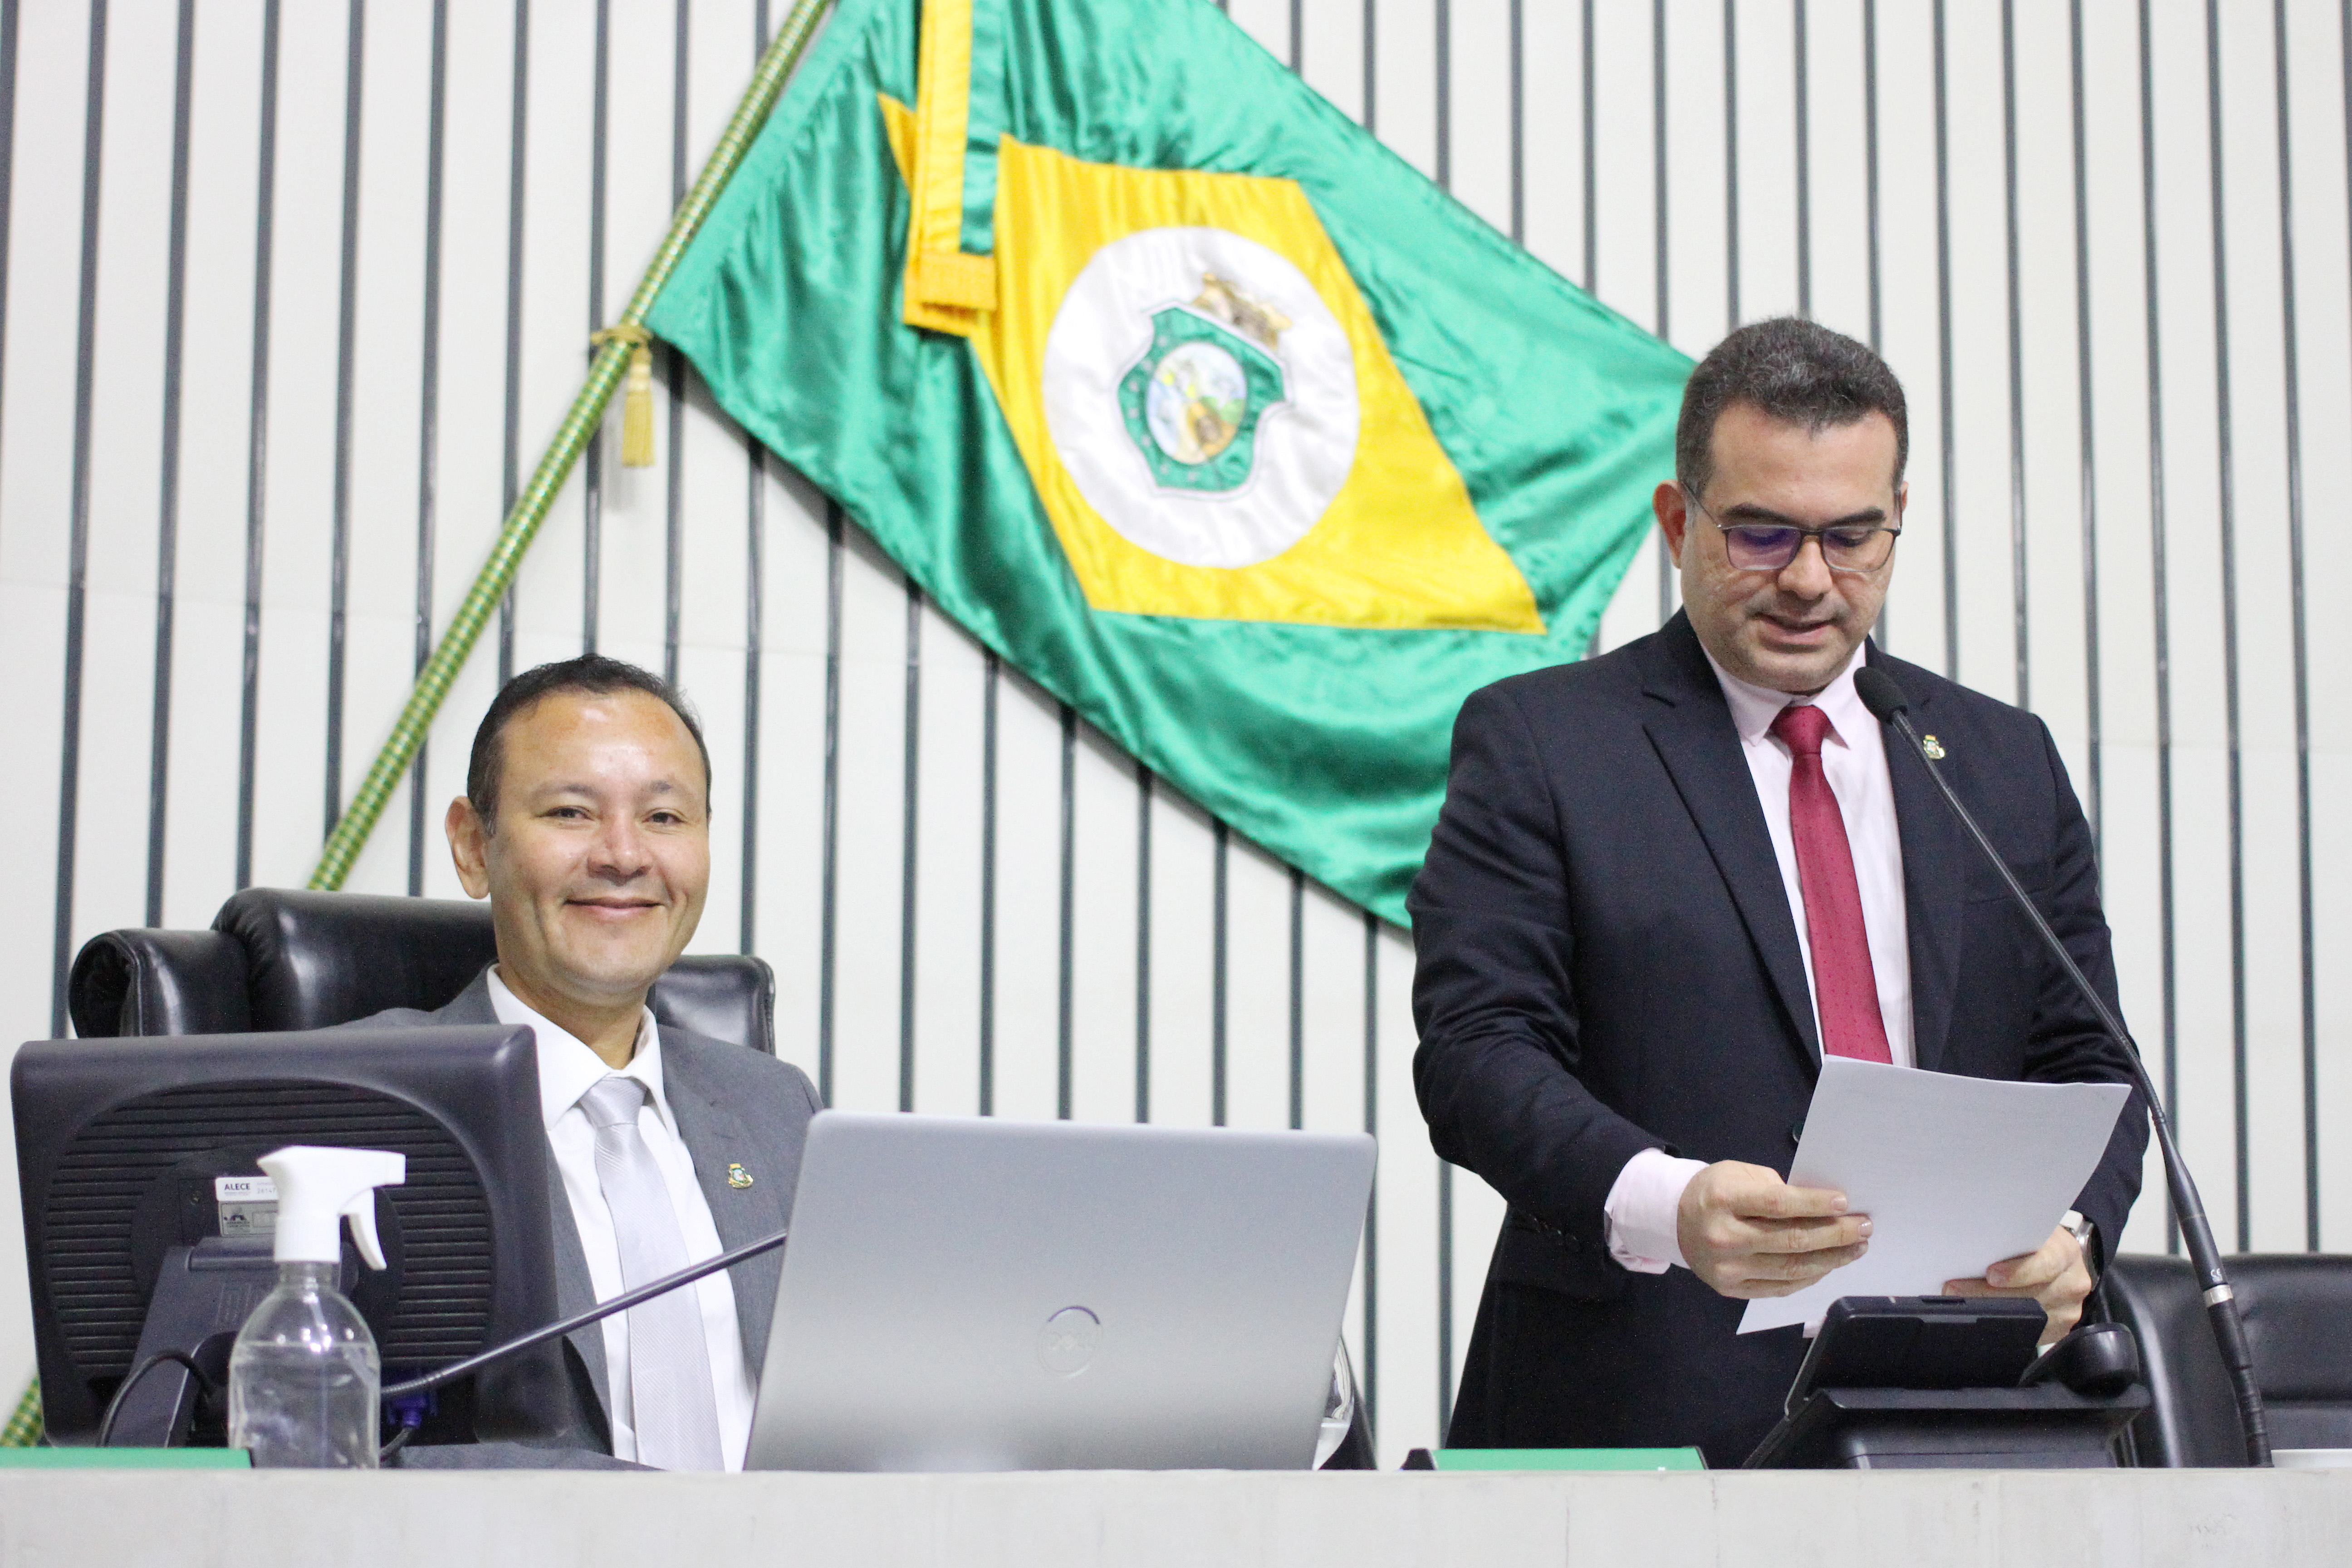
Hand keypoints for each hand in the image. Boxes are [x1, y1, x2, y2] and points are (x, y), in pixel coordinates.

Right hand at [1675, 1160, 1871, 1298]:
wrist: (1674, 1221)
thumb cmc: (1715, 1191)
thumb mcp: (1737, 1174)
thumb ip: (1776, 1189)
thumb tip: (1823, 1208)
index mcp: (1723, 1199)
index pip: (1778, 1204)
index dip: (1815, 1204)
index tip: (1845, 1202)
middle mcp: (1724, 1237)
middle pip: (1791, 1240)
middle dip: (1835, 1234)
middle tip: (1864, 1227)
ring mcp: (1727, 1268)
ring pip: (1791, 1268)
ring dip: (1831, 1259)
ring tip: (1856, 1248)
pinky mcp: (1732, 1289)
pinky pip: (1781, 1287)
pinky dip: (1810, 1276)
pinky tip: (1829, 1264)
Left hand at [1942, 1226, 2092, 1344]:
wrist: (2062, 1263)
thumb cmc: (2038, 1244)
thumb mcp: (2030, 1230)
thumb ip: (2011, 1236)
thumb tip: (1969, 1240)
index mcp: (2066, 1253)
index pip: (2046, 1263)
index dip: (2018, 1271)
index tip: (1991, 1274)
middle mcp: (2072, 1283)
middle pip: (2030, 1295)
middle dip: (1987, 1293)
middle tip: (1955, 1290)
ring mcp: (2068, 1309)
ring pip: (2026, 1317)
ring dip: (1988, 1311)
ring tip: (1959, 1302)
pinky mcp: (2060, 1329)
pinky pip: (2029, 1332)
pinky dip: (2002, 1325)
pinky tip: (1980, 1318)